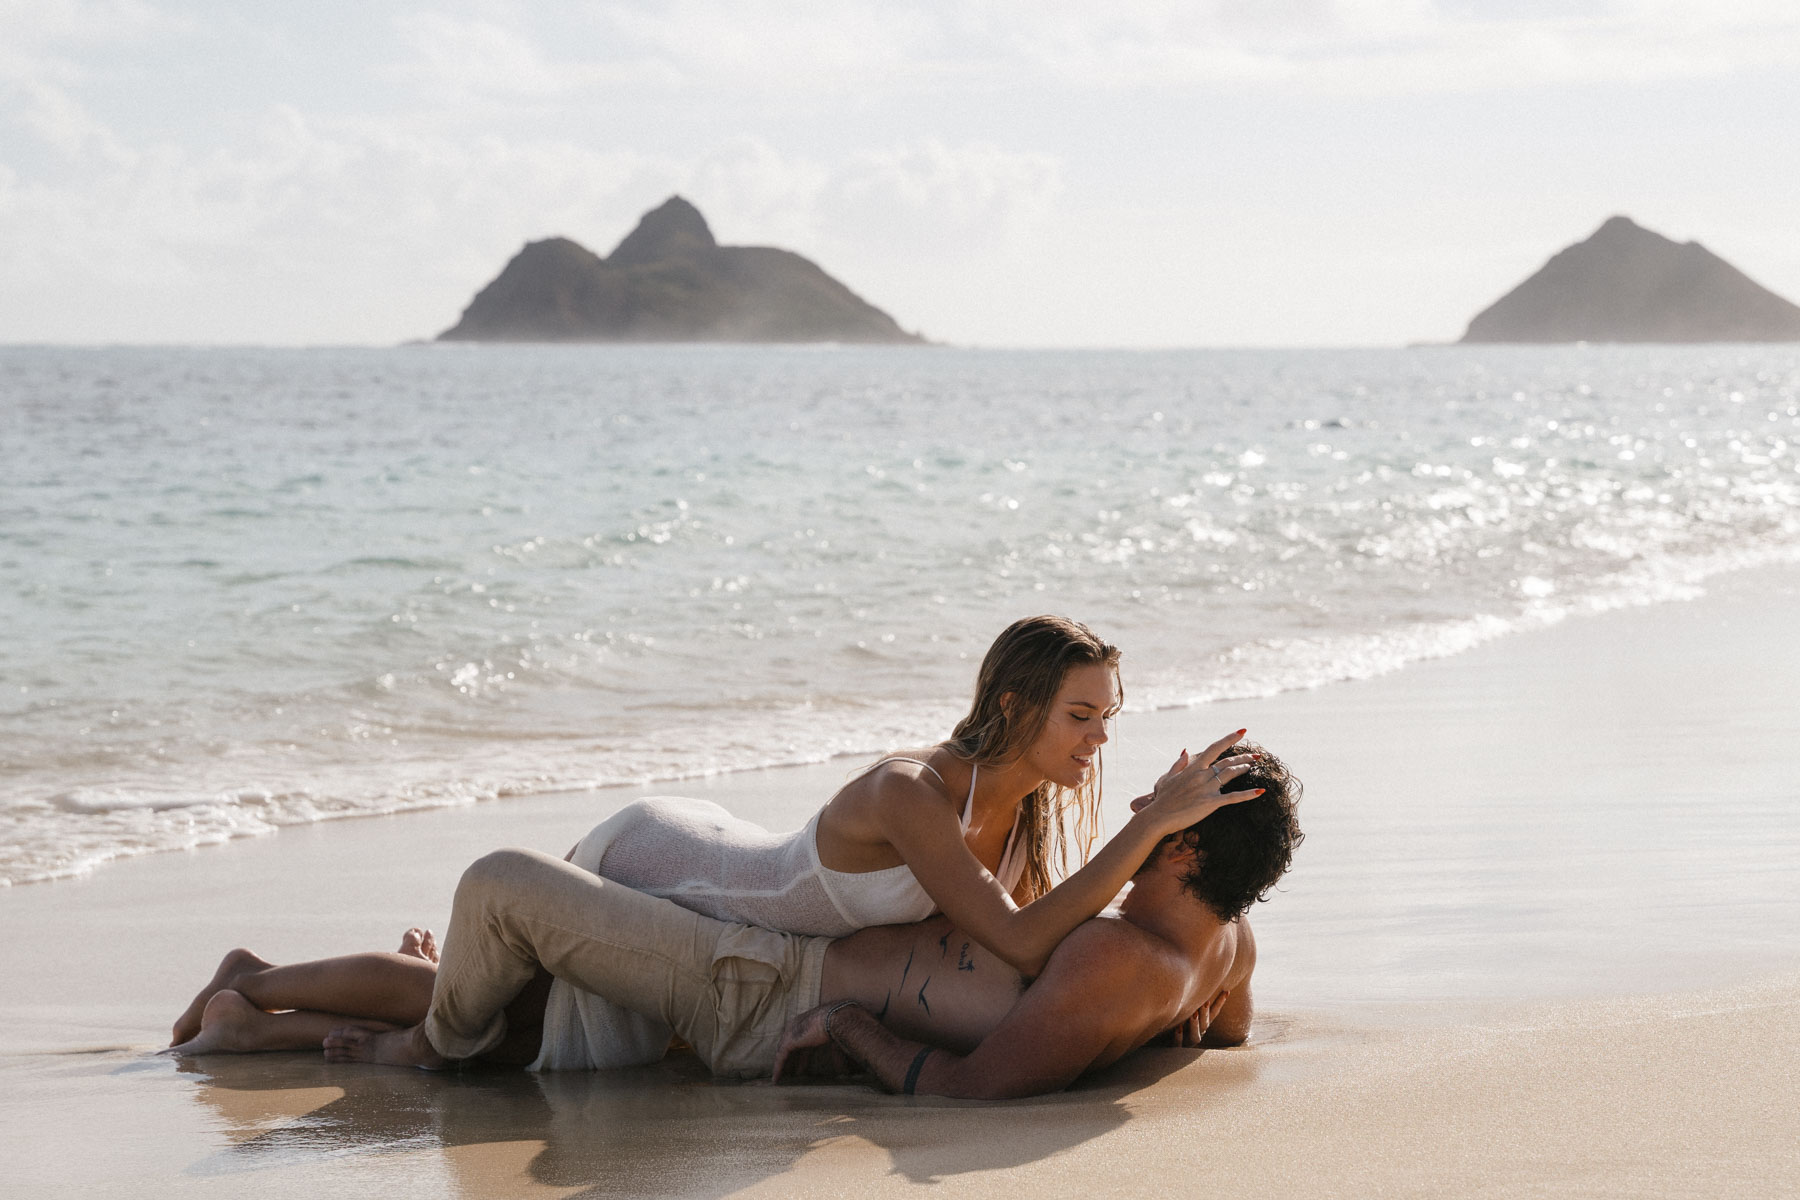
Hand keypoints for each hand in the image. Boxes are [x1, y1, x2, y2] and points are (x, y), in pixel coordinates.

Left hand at [771, 1002, 850, 1083]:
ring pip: (783, 1052)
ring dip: (782, 1065)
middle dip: (791, 1060)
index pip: (801, 1042)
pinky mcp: (789, 1041)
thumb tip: (844, 1073)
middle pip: (790, 1046)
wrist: (836, 1018)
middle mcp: (797, 1026)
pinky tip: (776, 1079)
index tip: (802, 1068)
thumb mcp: (837, 1042)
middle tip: (791, 1073)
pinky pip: (780, 1057)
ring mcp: (791, 1032)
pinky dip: (778, 1068)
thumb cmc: (840, 1026)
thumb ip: (837, 1056)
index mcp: (808, 1023)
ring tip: (780, 1078)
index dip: (802, 1056)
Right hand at [1132, 729, 1260, 831]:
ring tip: (1253, 767)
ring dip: (1244, 769)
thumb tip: (1185, 751)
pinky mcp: (1211, 803)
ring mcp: (1206, 788)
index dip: (1229, 739)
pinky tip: (1260, 791)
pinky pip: (1233, 797)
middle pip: (1227, 762)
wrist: (1158, 817)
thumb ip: (1178, 764)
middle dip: (1243, 757)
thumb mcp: (1167, 778)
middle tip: (1256, 756)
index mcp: (1193, 767)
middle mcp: (1201, 775)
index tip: (1242, 732)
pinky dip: (1248, 794)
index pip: (1214, 748)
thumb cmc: (1162, 799)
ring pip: (1230, 775)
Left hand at [1158, 990, 1229, 1047]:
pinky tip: (1177, 1029)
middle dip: (1206, 1013)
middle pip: (1205, 1024)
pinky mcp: (1173, 1050)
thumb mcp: (1179, 1011)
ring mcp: (1186, 1043)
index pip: (1213, 1014)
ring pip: (1195, 1036)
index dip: (1220, 1003)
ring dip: (1195, 1025)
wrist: (1156, 1045)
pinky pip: (1178, 1045)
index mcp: (1199, 1025)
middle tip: (1205, 1001)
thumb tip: (1189, 974)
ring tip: (1193, 1014)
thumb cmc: (1168, 1024)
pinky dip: (1179, 1037)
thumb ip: (1187, 999)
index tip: (1227, 990)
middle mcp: (1195, 1034)